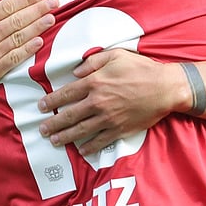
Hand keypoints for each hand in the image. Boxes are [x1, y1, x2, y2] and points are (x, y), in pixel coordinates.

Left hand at [37, 48, 184, 154]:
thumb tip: (75, 72)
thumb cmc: (141, 69)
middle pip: (69, 115)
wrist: (165, 88)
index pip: (66, 94)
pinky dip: (89, 147)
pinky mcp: (119, 130)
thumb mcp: (116, 55)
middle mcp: (98, 102)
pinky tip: (81, 150)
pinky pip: (100, 141)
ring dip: (65, 137)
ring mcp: (108, 118)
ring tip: (54, 141)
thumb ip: (93, 62)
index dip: (51, 101)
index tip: (41, 106)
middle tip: (42, 129)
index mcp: (95, 83)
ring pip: (80, 130)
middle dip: (53, 123)